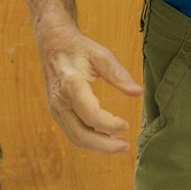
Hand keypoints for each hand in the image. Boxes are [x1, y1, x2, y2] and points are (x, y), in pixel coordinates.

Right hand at [30, 0, 143, 153]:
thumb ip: (119, 74)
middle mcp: (59, 101)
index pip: (90, 114)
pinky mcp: (57, 113)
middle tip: (126, 145)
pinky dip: (91, 139)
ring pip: (75, 138)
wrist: (53, 44)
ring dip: (98, 146)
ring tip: (119, 144)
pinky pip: (73, 133)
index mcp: (70, 84)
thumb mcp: (101, 55)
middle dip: (104, 145)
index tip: (127, 125)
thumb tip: (137, 92)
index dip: (109, 124)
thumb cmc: (79, 48)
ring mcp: (56, 109)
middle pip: (80, 134)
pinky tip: (107, 137)